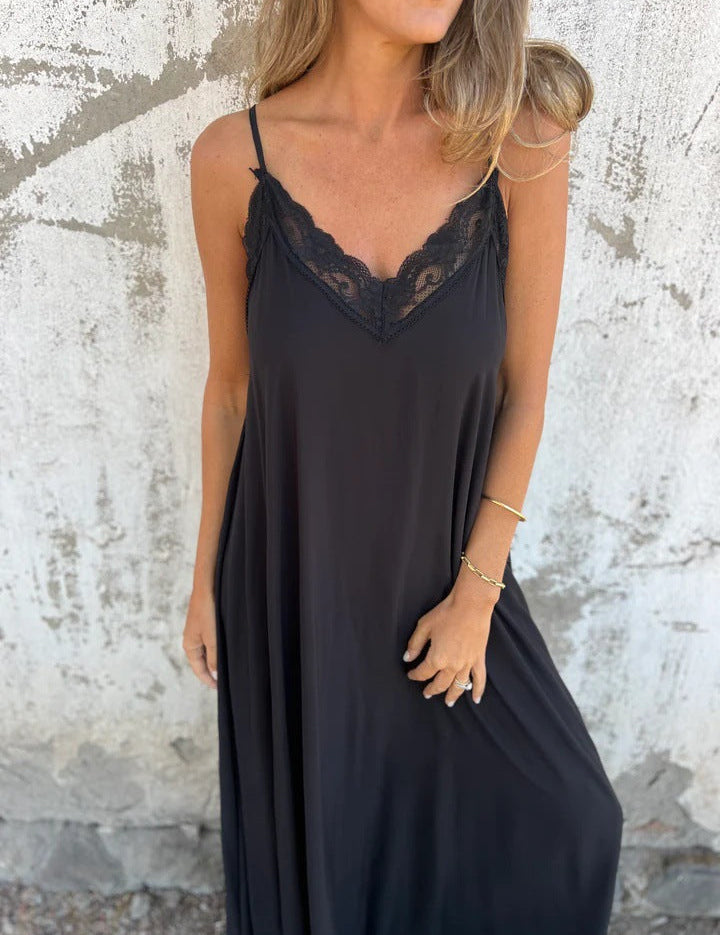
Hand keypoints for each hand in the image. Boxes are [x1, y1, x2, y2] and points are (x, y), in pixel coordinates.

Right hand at [182, 586, 217, 688]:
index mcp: (189, 646)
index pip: (198, 669)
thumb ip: (213, 657)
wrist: (207, 586)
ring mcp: (198, 632)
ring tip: (229, 667)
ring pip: (207, 652)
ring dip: (215, 660)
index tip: (220, 689)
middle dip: (212, 672)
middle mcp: (192, 640)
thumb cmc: (207, 611)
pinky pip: (210, 642)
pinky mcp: (204, 624)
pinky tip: (226, 650)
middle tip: (226, 681)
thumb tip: (215, 674)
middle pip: (201, 662)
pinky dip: (217, 649)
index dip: (209, 680)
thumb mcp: (212, 637)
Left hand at [403, 582, 495, 706]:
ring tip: (448, 702)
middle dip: (431, 689)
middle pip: (440, 683)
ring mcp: (467, 664)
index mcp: (436, 658)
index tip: (410, 674)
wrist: (471, 605)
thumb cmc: (446, 613)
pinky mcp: (479, 659)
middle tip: (426, 693)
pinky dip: (478, 690)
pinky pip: (479, 679)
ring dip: (452, 695)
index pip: (423, 672)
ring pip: (458, 686)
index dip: (415, 675)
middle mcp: (452, 665)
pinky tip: (476, 699)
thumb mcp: (424, 626)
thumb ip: (415, 644)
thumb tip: (407, 658)